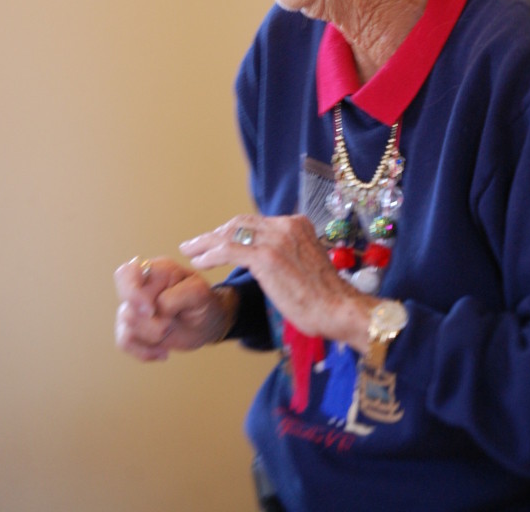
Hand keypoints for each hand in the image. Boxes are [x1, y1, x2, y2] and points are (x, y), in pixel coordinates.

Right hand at [114, 256, 234, 361]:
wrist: (208, 323)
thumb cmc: (205, 302)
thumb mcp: (200, 294)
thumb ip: (178, 295)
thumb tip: (157, 307)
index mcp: (157, 271)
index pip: (126, 273)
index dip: (132, 293)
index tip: (151, 311)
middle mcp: (142, 287)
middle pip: (126, 304)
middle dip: (149, 322)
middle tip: (168, 325)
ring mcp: (135, 307)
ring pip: (126, 324)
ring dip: (152, 336)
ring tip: (170, 331)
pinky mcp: (134, 327)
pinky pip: (124, 341)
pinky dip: (145, 351)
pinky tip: (163, 352)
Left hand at [179, 215, 374, 352]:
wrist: (339, 309)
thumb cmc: (326, 297)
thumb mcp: (308, 264)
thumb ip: (291, 255)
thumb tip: (278, 263)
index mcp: (298, 224)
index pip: (256, 222)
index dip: (232, 230)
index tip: (217, 240)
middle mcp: (286, 225)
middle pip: (240, 223)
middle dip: (215, 233)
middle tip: (196, 244)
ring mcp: (276, 238)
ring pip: (230, 234)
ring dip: (205, 242)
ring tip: (189, 250)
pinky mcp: (265, 257)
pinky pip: (228, 250)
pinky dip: (209, 254)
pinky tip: (199, 262)